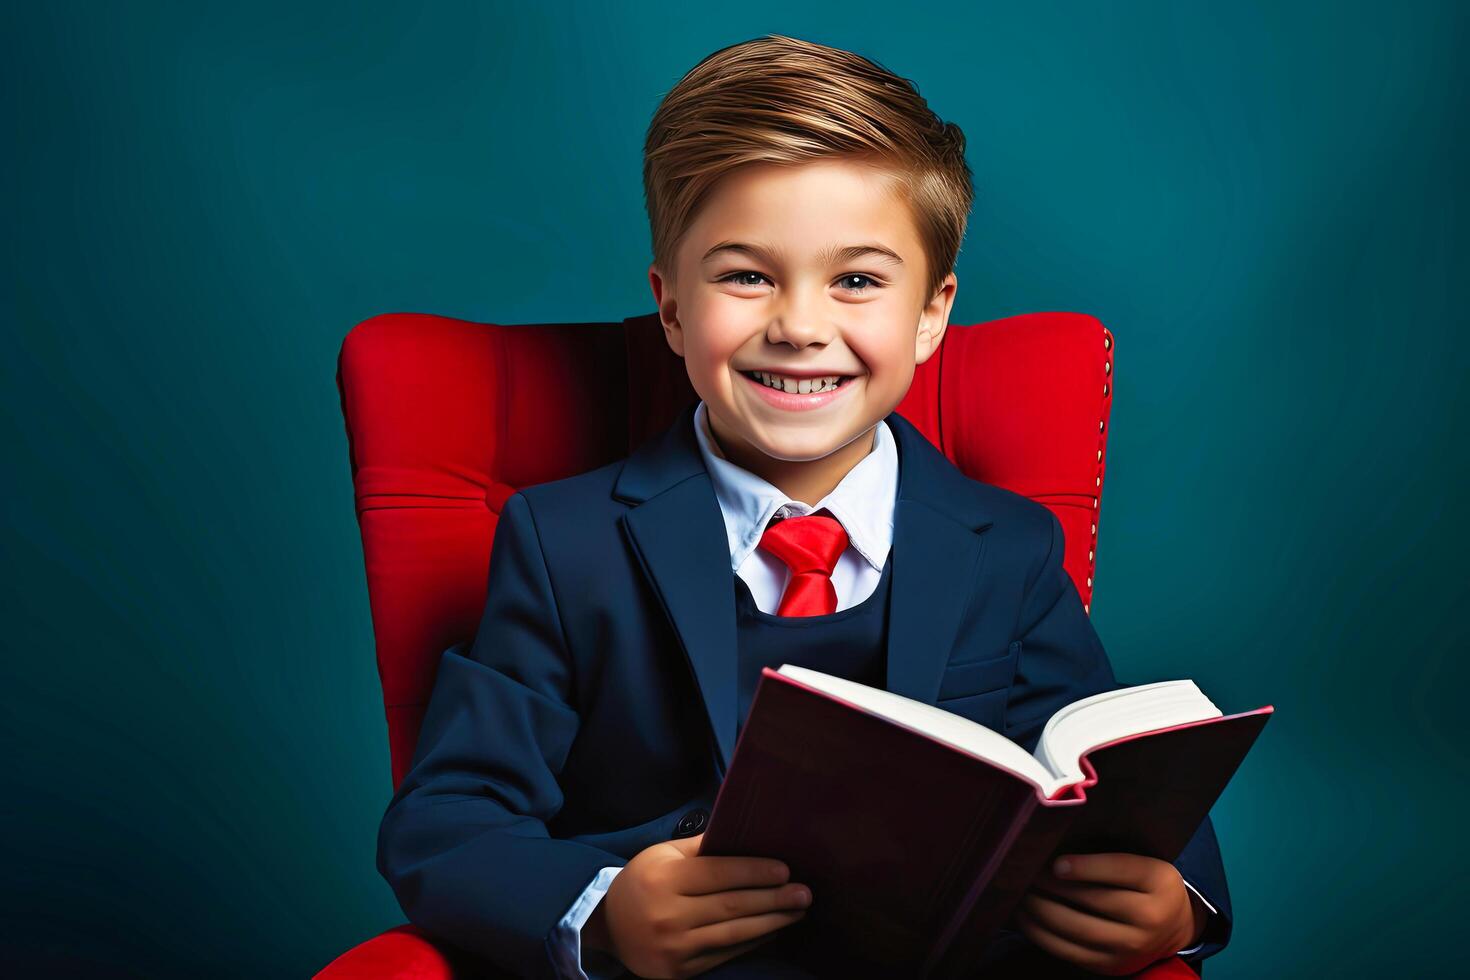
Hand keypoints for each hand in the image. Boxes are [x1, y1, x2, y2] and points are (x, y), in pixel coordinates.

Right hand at [582, 832, 811, 978]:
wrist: (607, 925)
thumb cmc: (642, 881)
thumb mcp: (663, 854)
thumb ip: (702, 846)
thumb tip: (745, 833)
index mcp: (665, 879)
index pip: (719, 873)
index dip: (755, 871)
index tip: (785, 869)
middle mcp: (669, 915)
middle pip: (732, 906)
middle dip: (774, 899)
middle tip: (804, 893)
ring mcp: (675, 947)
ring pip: (734, 934)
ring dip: (772, 923)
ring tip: (797, 912)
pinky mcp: (680, 971)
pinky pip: (725, 955)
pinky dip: (753, 942)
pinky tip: (772, 930)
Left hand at [1013, 852, 1204, 975]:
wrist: (1175, 927)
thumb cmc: (1148, 885)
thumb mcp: (1145, 863)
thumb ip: (1111, 857)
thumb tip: (1056, 846)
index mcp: (1159, 881)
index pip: (1119, 869)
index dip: (1084, 866)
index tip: (1055, 862)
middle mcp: (1150, 918)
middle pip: (1093, 900)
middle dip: (1051, 885)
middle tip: (1025, 871)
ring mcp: (1130, 947)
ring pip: (1076, 927)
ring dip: (1040, 909)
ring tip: (1021, 892)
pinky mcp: (1111, 965)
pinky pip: (1069, 951)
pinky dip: (1041, 933)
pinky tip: (1026, 917)